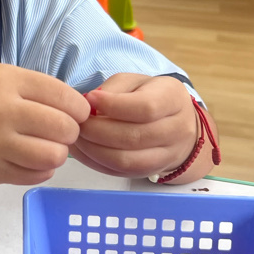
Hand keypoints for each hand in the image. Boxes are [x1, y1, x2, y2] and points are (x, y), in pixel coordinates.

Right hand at [0, 63, 89, 186]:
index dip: (79, 108)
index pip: (64, 97)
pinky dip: (42, 168)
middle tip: (60, 130)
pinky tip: (30, 157)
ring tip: (45, 144)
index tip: (76, 112)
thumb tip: (79, 110)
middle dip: (71, 131)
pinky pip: (37, 176)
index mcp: (6, 81)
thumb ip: (36, 88)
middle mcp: (1, 112)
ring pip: (55, 156)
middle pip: (64, 128)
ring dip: (57, 152)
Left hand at [72, 74, 196, 178]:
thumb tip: (88, 103)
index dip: (113, 105)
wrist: (176, 124)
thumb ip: (113, 89)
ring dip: (93, 149)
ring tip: (76, 135)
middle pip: (134, 137)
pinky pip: (119, 172)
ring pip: (126, 160)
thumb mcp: (134, 81)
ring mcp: (165, 156)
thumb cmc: (148, 95)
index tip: (89, 98)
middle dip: (97, 130)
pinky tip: (81, 149)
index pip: (146, 108)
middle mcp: (177, 130)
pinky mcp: (148, 172)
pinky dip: (94, 162)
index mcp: (174, 99)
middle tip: (76, 121)